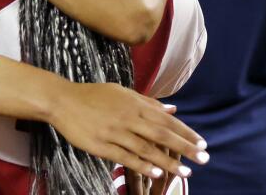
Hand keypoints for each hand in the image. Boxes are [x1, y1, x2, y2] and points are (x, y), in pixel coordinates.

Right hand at [49, 82, 208, 181]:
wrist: (61, 100)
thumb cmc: (93, 95)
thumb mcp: (121, 92)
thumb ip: (147, 102)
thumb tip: (172, 108)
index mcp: (133, 103)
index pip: (166, 120)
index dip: (186, 132)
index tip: (203, 143)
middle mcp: (127, 117)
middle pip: (161, 134)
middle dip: (185, 147)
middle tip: (204, 159)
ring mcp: (114, 132)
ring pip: (146, 149)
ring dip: (168, 161)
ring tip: (186, 172)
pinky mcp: (101, 145)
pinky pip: (125, 157)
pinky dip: (142, 166)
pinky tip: (156, 174)